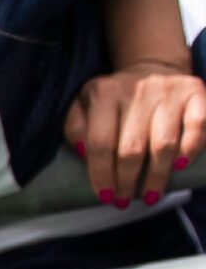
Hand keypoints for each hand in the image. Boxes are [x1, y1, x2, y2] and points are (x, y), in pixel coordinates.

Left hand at [67, 63, 205, 207]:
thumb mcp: (84, 104)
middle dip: (127, 181)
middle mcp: (137, 90)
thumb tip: (82, 152)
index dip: (101, 174)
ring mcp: (168, 91)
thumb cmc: (115, 99)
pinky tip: (179, 168)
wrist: (153, 68)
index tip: (105, 195)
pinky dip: (190, 150)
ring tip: (149, 195)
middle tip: (125, 200)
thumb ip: (75, 127)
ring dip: (156, 176)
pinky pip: (197, 127)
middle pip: (131, 149)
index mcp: (104, 93)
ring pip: (163, 144)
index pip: (99, 143)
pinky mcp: (195, 93)